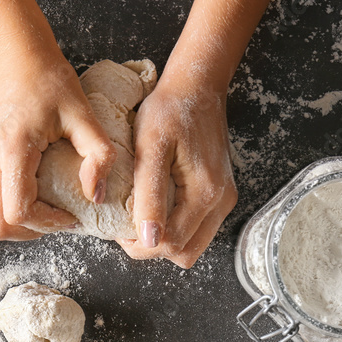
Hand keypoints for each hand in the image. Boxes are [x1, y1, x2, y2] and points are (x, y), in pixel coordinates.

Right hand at [0, 53, 116, 240]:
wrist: (13, 55)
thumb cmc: (48, 80)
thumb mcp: (83, 113)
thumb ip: (99, 155)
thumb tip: (95, 195)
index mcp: (12, 150)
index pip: (19, 212)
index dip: (48, 223)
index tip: (71, 215)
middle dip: (29, 231)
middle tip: (55, 218)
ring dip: (11, 226)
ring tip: (38, 212)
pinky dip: (0, 213)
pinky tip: (25, 198)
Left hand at [119, 77, 236, 268]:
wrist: (196, 88)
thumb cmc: (170, 111)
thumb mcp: (151, 148)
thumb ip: (150, 195)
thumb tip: (149, 240)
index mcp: (206, 193)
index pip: (171, 244)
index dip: (139, 244)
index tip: (118, 226)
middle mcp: (221, 202)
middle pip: (184, 253)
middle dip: (152, 247)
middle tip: (127, 225)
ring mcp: (223, 201)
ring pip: (191, 246)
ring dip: (164, 240)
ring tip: (140, 217)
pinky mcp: (219, 196)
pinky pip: (196, 230)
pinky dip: (175, 229)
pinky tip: (156, 209)